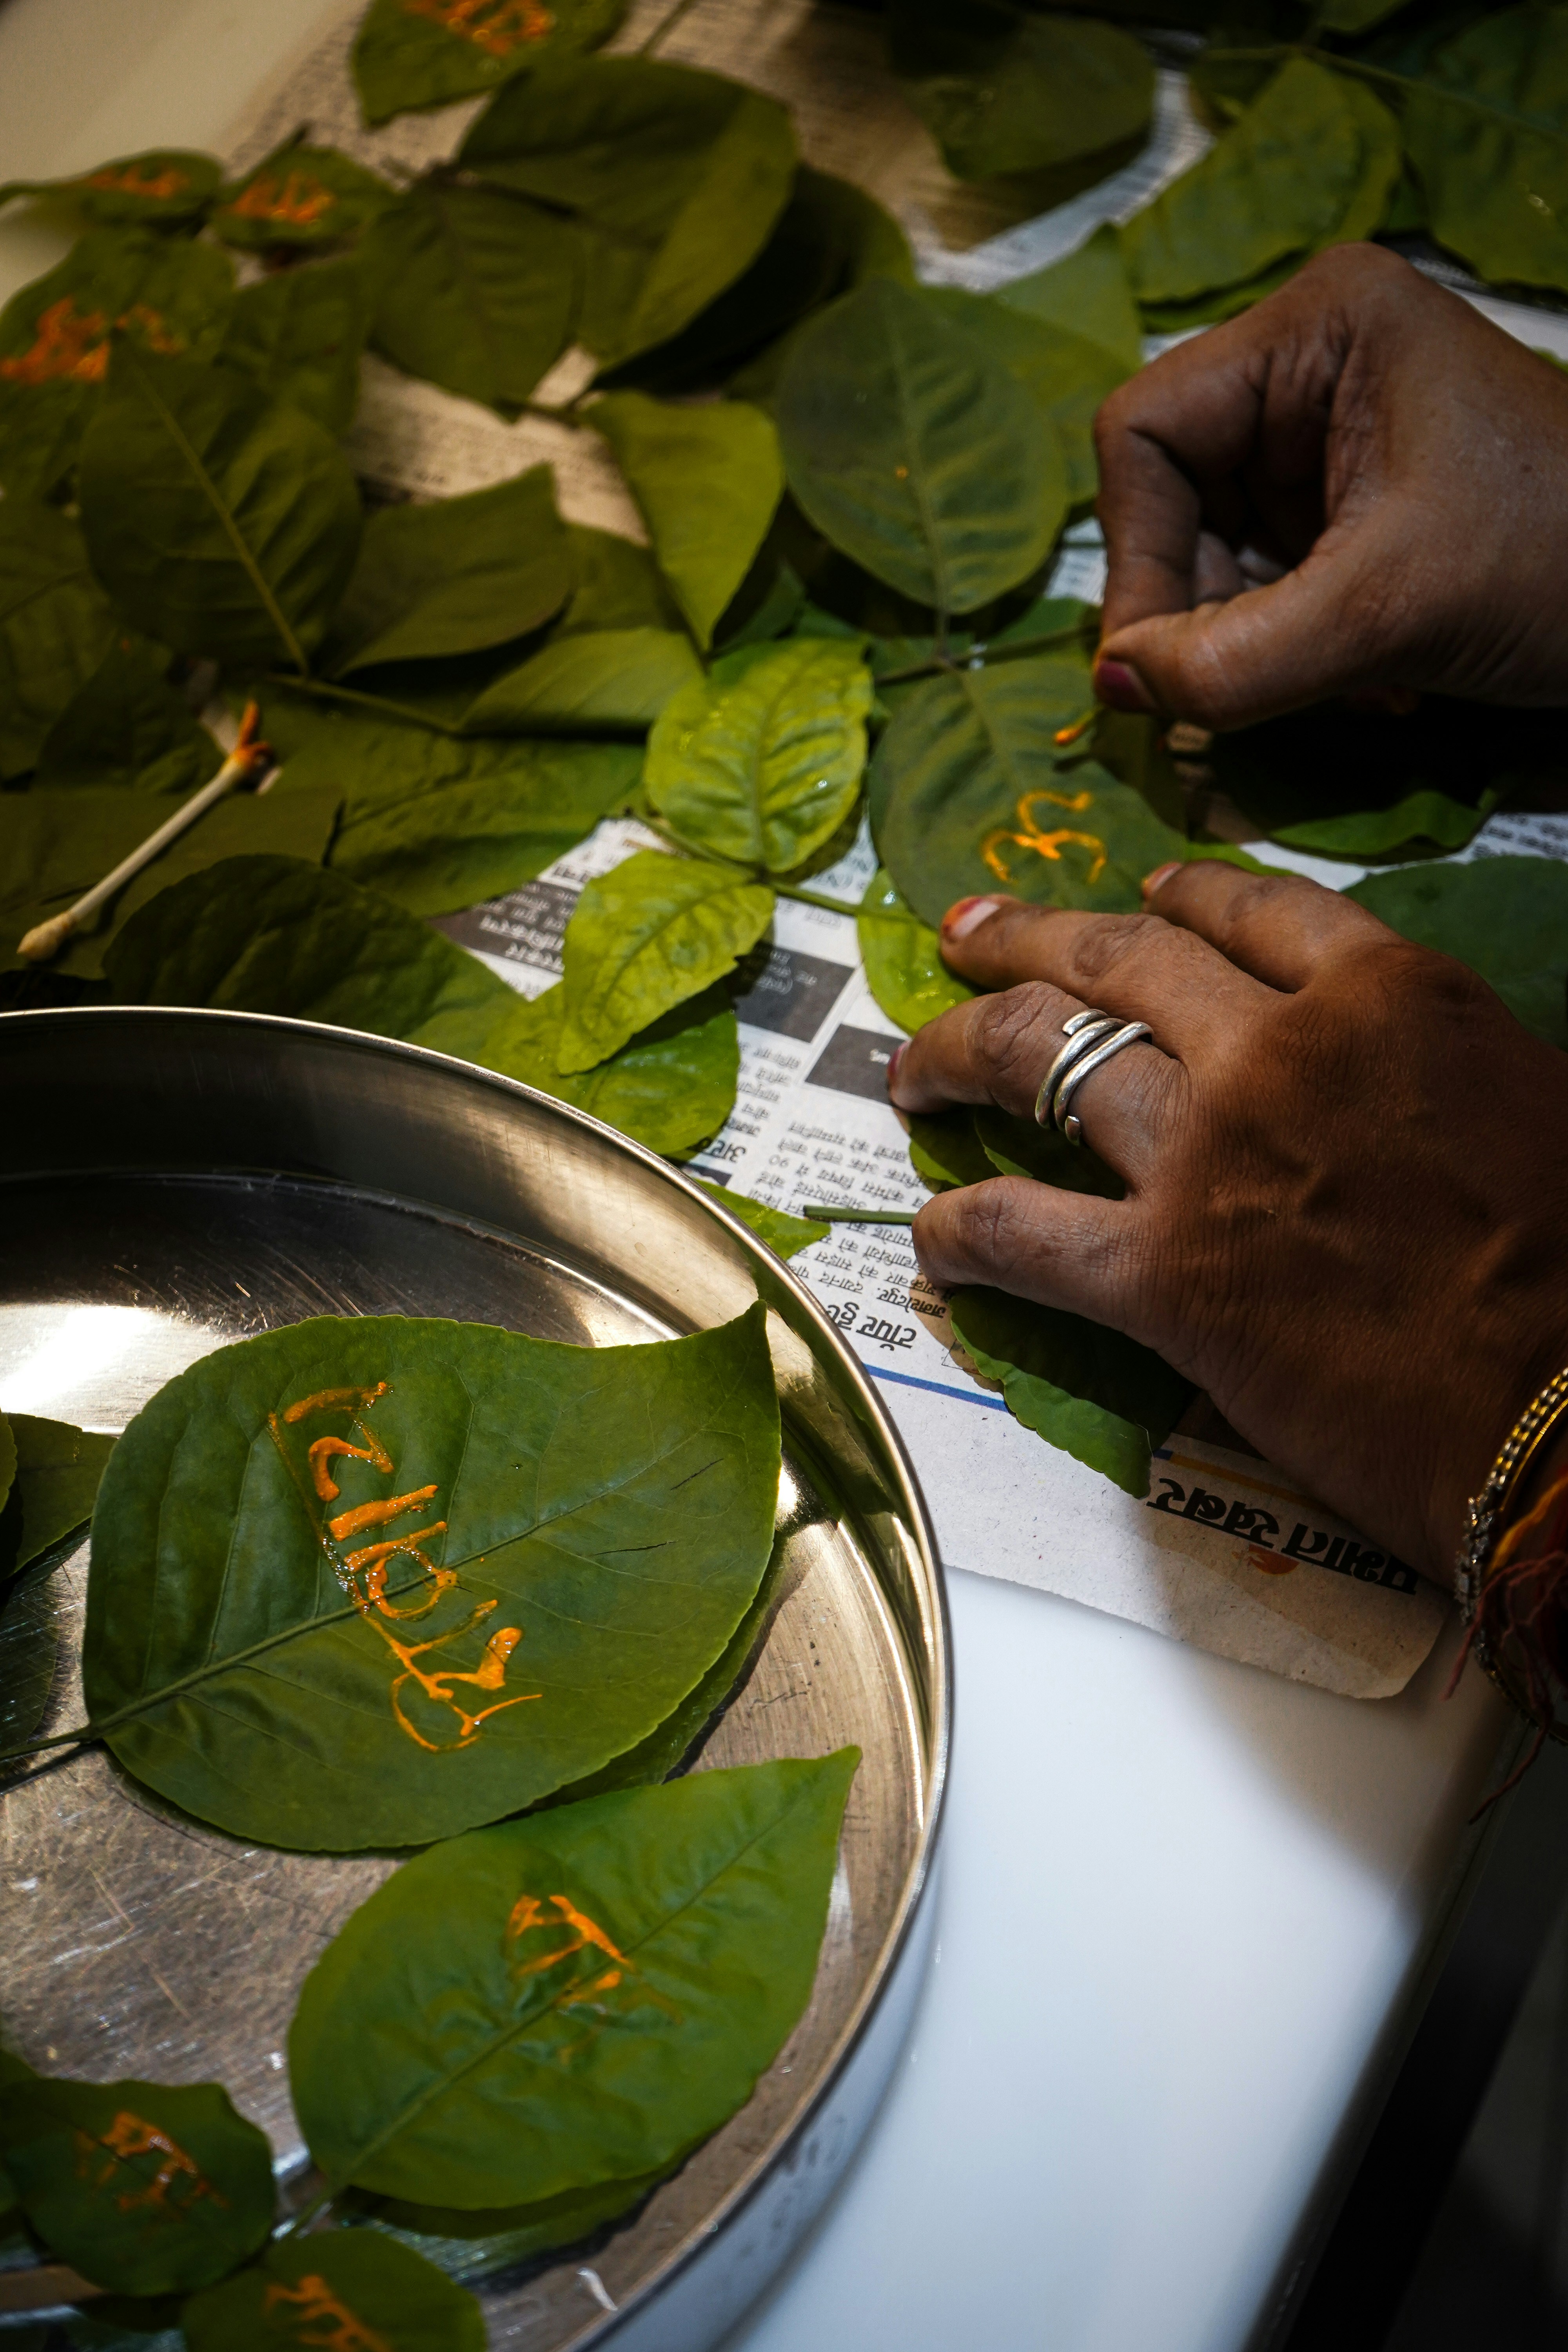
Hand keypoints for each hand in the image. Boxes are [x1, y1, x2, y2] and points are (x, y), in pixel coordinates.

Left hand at [890, 865, 1567, 1578]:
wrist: (1564, 1408)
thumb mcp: (1530, 1100)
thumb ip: (1427, 1060)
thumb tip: (1380, 1064)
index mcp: (1385, 993)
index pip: (1247, 913)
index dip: (1171, 899)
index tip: (1127, 900)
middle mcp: (1279, 1048)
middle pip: (1115, 960)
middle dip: (1022, 938)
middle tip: (963, 932)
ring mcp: (1207, 1154)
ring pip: (1042, 1061)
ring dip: (958, 1055)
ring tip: (910, 1069)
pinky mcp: (1161, 1272)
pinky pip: (1024, 1233)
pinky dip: (964, 1233)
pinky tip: (931, 1238)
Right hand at [1092, 243, 1567, 728]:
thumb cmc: (1556, 564)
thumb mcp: (1384, 616)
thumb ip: (1233, 661)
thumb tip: (1109, 690)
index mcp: (1318, 326)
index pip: (1146, 433)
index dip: (1137, 556)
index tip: (1156, 667)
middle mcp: (1311, 361)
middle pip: (1173, 495)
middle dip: (1203, 605)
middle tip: (1252, 687)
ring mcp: (1331, 431)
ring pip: (1213, 550)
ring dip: (1249, 639)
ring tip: (1341, 680)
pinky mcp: (1352, 498)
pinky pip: (1266, 577)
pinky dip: (1290, 644)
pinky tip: (1364, 673)